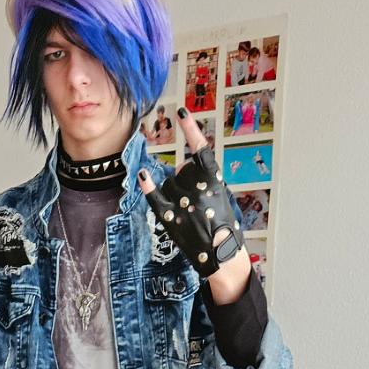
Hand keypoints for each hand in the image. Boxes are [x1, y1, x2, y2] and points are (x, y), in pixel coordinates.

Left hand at [137, 108, 250, 303]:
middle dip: (184, 180)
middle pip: (180, 170)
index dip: (190, 129)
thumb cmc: (225, 228)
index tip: (181, 111)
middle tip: (195, 200)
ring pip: (169, 183)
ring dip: (173, 191)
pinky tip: (142, 174)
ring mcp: (183, 204)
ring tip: (187, 211)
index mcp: (216, 181)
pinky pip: (155, 196)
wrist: (222, 257)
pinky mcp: (170, 219)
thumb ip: (204, 179)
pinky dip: (148, 185)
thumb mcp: (223, 197)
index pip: (201, 148)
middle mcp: (198, 189)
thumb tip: (180, 166)